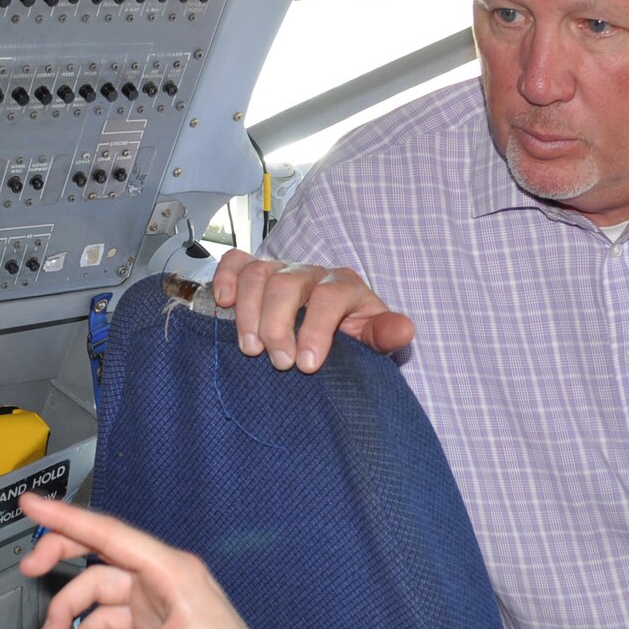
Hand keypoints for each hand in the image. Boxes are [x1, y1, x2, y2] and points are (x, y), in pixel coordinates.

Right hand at [16, 491, 335, 628]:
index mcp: (173, 572)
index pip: (109, 534)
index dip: (65, 518)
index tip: (32, 504)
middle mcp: (167, 580)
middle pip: (101, 559)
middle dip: (63, 564)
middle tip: (29, 570)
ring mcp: (162, 603)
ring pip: (102, 597)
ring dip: (74, 618)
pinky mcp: (158, 627)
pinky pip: (112, 621)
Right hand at [211, 248, 414, 373]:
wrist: (331, 327)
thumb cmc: (349, 335)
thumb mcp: (372, 339)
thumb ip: (385, 335)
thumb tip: (404, 330)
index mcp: (344, 286)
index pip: (329, 297)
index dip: (316, 330)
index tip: (306, 366)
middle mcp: (310, 273)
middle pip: (287, 285)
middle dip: (278, 326)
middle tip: (278, 363)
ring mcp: (280, 269)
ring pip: (258, 274)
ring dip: (248, 312)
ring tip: (250, 349)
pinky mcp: (255, 272)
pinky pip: (236, 262)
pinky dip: (226, 278)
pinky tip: (223, 303)